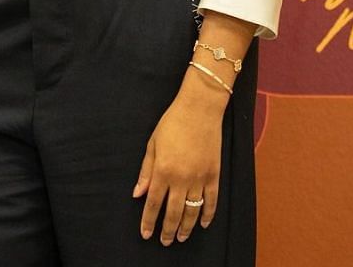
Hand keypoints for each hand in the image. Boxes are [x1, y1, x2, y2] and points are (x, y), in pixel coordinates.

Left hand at [134, 88, 224, 244]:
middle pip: (172, 212)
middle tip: (164, 241)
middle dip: (167, 229)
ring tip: (180, 238)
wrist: (199, 111)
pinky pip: (212, 200)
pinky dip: (208, 214)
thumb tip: (137, 194)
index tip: (146, 234)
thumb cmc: (171, 124)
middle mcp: (181, 178)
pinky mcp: (214, 174)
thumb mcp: (152, 145)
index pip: (153, 203)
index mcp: (163, 170)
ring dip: (186, 226)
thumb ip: (146, 172)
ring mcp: (200, 178)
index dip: (149, 220)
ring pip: (193, 210)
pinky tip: (204, 224)